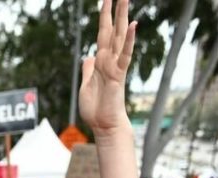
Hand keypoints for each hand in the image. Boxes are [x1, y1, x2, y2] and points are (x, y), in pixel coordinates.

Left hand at [77, 0, 136, 137]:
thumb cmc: (96, 109)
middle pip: (112, 30)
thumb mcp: (85, 85)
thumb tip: (88, 56)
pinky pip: (124, 55)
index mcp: (102, 61)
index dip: (104, 18)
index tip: (105, 1)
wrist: (104, 126)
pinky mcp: (118, 74)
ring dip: (122, 17)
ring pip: (119, 37)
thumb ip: (88, 69)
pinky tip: (132, 25)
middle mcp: (110, 60)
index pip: (103, 35)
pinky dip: (128, 40)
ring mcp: (115, 66)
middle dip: (114, 11)